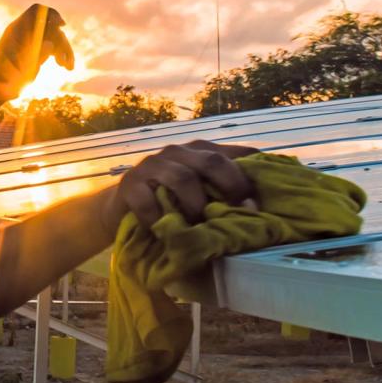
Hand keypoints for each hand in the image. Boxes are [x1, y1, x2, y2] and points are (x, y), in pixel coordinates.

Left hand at [0, 4, 74, 103]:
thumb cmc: (6, 79)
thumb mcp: (22, 69)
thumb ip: (36, 56)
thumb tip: (51, 45)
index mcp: (17, 30)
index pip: (36, 11)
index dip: (51, 14)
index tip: (62, 26)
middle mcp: (24, 32)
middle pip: (50, 27)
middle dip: (61, 42)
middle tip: (66, 63)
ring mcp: (29, 40)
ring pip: (53, 37)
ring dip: (63, 50)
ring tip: (68, 67)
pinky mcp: (34, 50)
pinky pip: (51, 46)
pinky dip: (59, 54)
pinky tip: (65, 66)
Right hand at [101, 140, 258, 233]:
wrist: (122, 207)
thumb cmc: (170, 202)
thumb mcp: (200, 193)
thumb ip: (224, 195)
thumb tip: (258, 212)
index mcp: (202, 151)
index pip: (239, 153)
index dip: (253, 176)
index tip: (259, 204)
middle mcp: (179, 152)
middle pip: (212, 161)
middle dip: (231, 187)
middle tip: (239, 213)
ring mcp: (153, 165)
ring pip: (183, 178)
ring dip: (196, 206)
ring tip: (199, 226)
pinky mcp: (130, 184)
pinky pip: (148, 201)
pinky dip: (159, 219)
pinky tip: (165, 231)